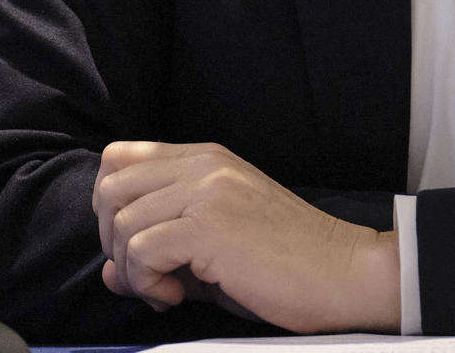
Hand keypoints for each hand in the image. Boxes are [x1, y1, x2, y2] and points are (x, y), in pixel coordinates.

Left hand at [91, 140, 399, 332]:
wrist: (344, 273)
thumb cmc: (285, 266)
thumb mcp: (213, 250)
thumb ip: (160, 254)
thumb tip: (109, 274)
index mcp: (205, 159)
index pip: (121, 158)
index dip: (111, 207)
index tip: (137, 247)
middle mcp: (203, 165)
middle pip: (109, 185)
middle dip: (112, 239)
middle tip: (146, 274)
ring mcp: (206, 191)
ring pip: (123, 222)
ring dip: (132, 270)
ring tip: (168, 291)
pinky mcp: (210, 225)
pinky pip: (142, 249)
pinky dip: (146, 282)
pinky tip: (176, 296)